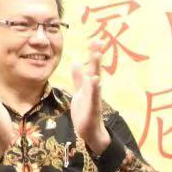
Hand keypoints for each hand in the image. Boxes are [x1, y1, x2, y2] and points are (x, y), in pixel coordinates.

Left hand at [70, 31, 113, 154]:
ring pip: (95, 81)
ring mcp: (94, 99)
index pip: (91, 67)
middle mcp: (94, 90)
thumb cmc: (85, 112)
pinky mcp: (92, 109)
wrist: (91, 132)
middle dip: (95, 56)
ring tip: (96, 55)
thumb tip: (75, 62)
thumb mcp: (79, 92)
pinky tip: (95, 79)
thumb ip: (78, 78)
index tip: (95, 40)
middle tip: (97, 42)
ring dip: (96, 68)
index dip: (92, 54)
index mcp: (89, 85)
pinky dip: (95, 88)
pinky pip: (94, 97)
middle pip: (95, 70)